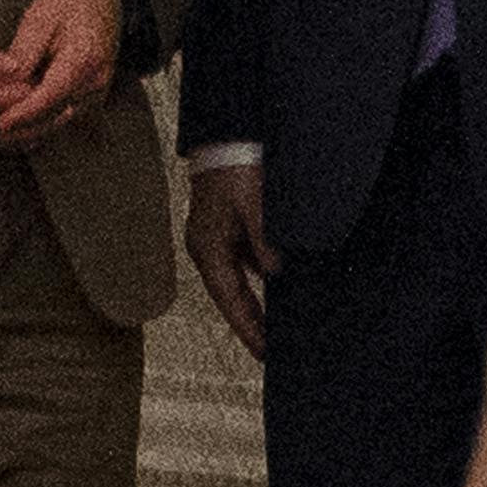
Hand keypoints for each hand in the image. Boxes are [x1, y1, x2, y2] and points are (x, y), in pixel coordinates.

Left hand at [0, 0, 125, 143]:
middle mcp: (94, 84)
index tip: (0, 123)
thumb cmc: (71, 3)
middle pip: (53, 118)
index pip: (53, 94)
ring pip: (54, 126)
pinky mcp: (85, 102)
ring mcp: (93, 96)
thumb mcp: (41, 17)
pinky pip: (57, 123)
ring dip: (19, 136)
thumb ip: (24, 51)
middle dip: (14, 130)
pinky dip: (31, 131)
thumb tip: (5, 81)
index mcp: (85, 58)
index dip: (26, 112)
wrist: (104, 2)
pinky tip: (4, 134)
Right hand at [186, 159, 276, 356]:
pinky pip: (244, 262)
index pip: (229, 300)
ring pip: (237, 281)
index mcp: (208, 249)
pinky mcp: (227, 228)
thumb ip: (265, 242)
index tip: (264, 352)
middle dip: (251, 322)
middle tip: (272, 350)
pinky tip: (279, 285)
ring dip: (256, 301)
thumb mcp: (255, 207)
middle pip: (231, 296)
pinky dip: (261, 276)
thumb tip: (275, 273)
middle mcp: (208, 248)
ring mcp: (216, 239)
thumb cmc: (236, 167)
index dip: (248, 328)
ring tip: (278, 325)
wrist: (227, 134)